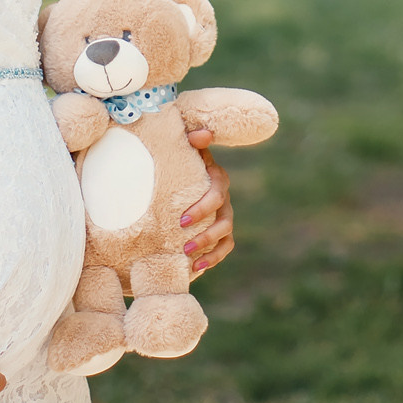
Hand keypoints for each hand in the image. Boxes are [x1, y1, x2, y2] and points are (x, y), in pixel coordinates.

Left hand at [180, 131, 235, 276]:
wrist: (176, 177)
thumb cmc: (179, 162)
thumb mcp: (184, 150)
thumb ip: (191, 140)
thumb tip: (202, 135)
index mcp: (217, 177)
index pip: (218, 193)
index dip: (203, 208)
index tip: (182, 220)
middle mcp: (225, 198)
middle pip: (225, 219)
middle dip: (206, 233)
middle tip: (184, 244)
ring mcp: (225, 216)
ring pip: (226, 235)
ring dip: (210, 248)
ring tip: (189, 257)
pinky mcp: (221, 232)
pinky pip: (225, 248)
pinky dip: (213, 259)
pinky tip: (196, 268)